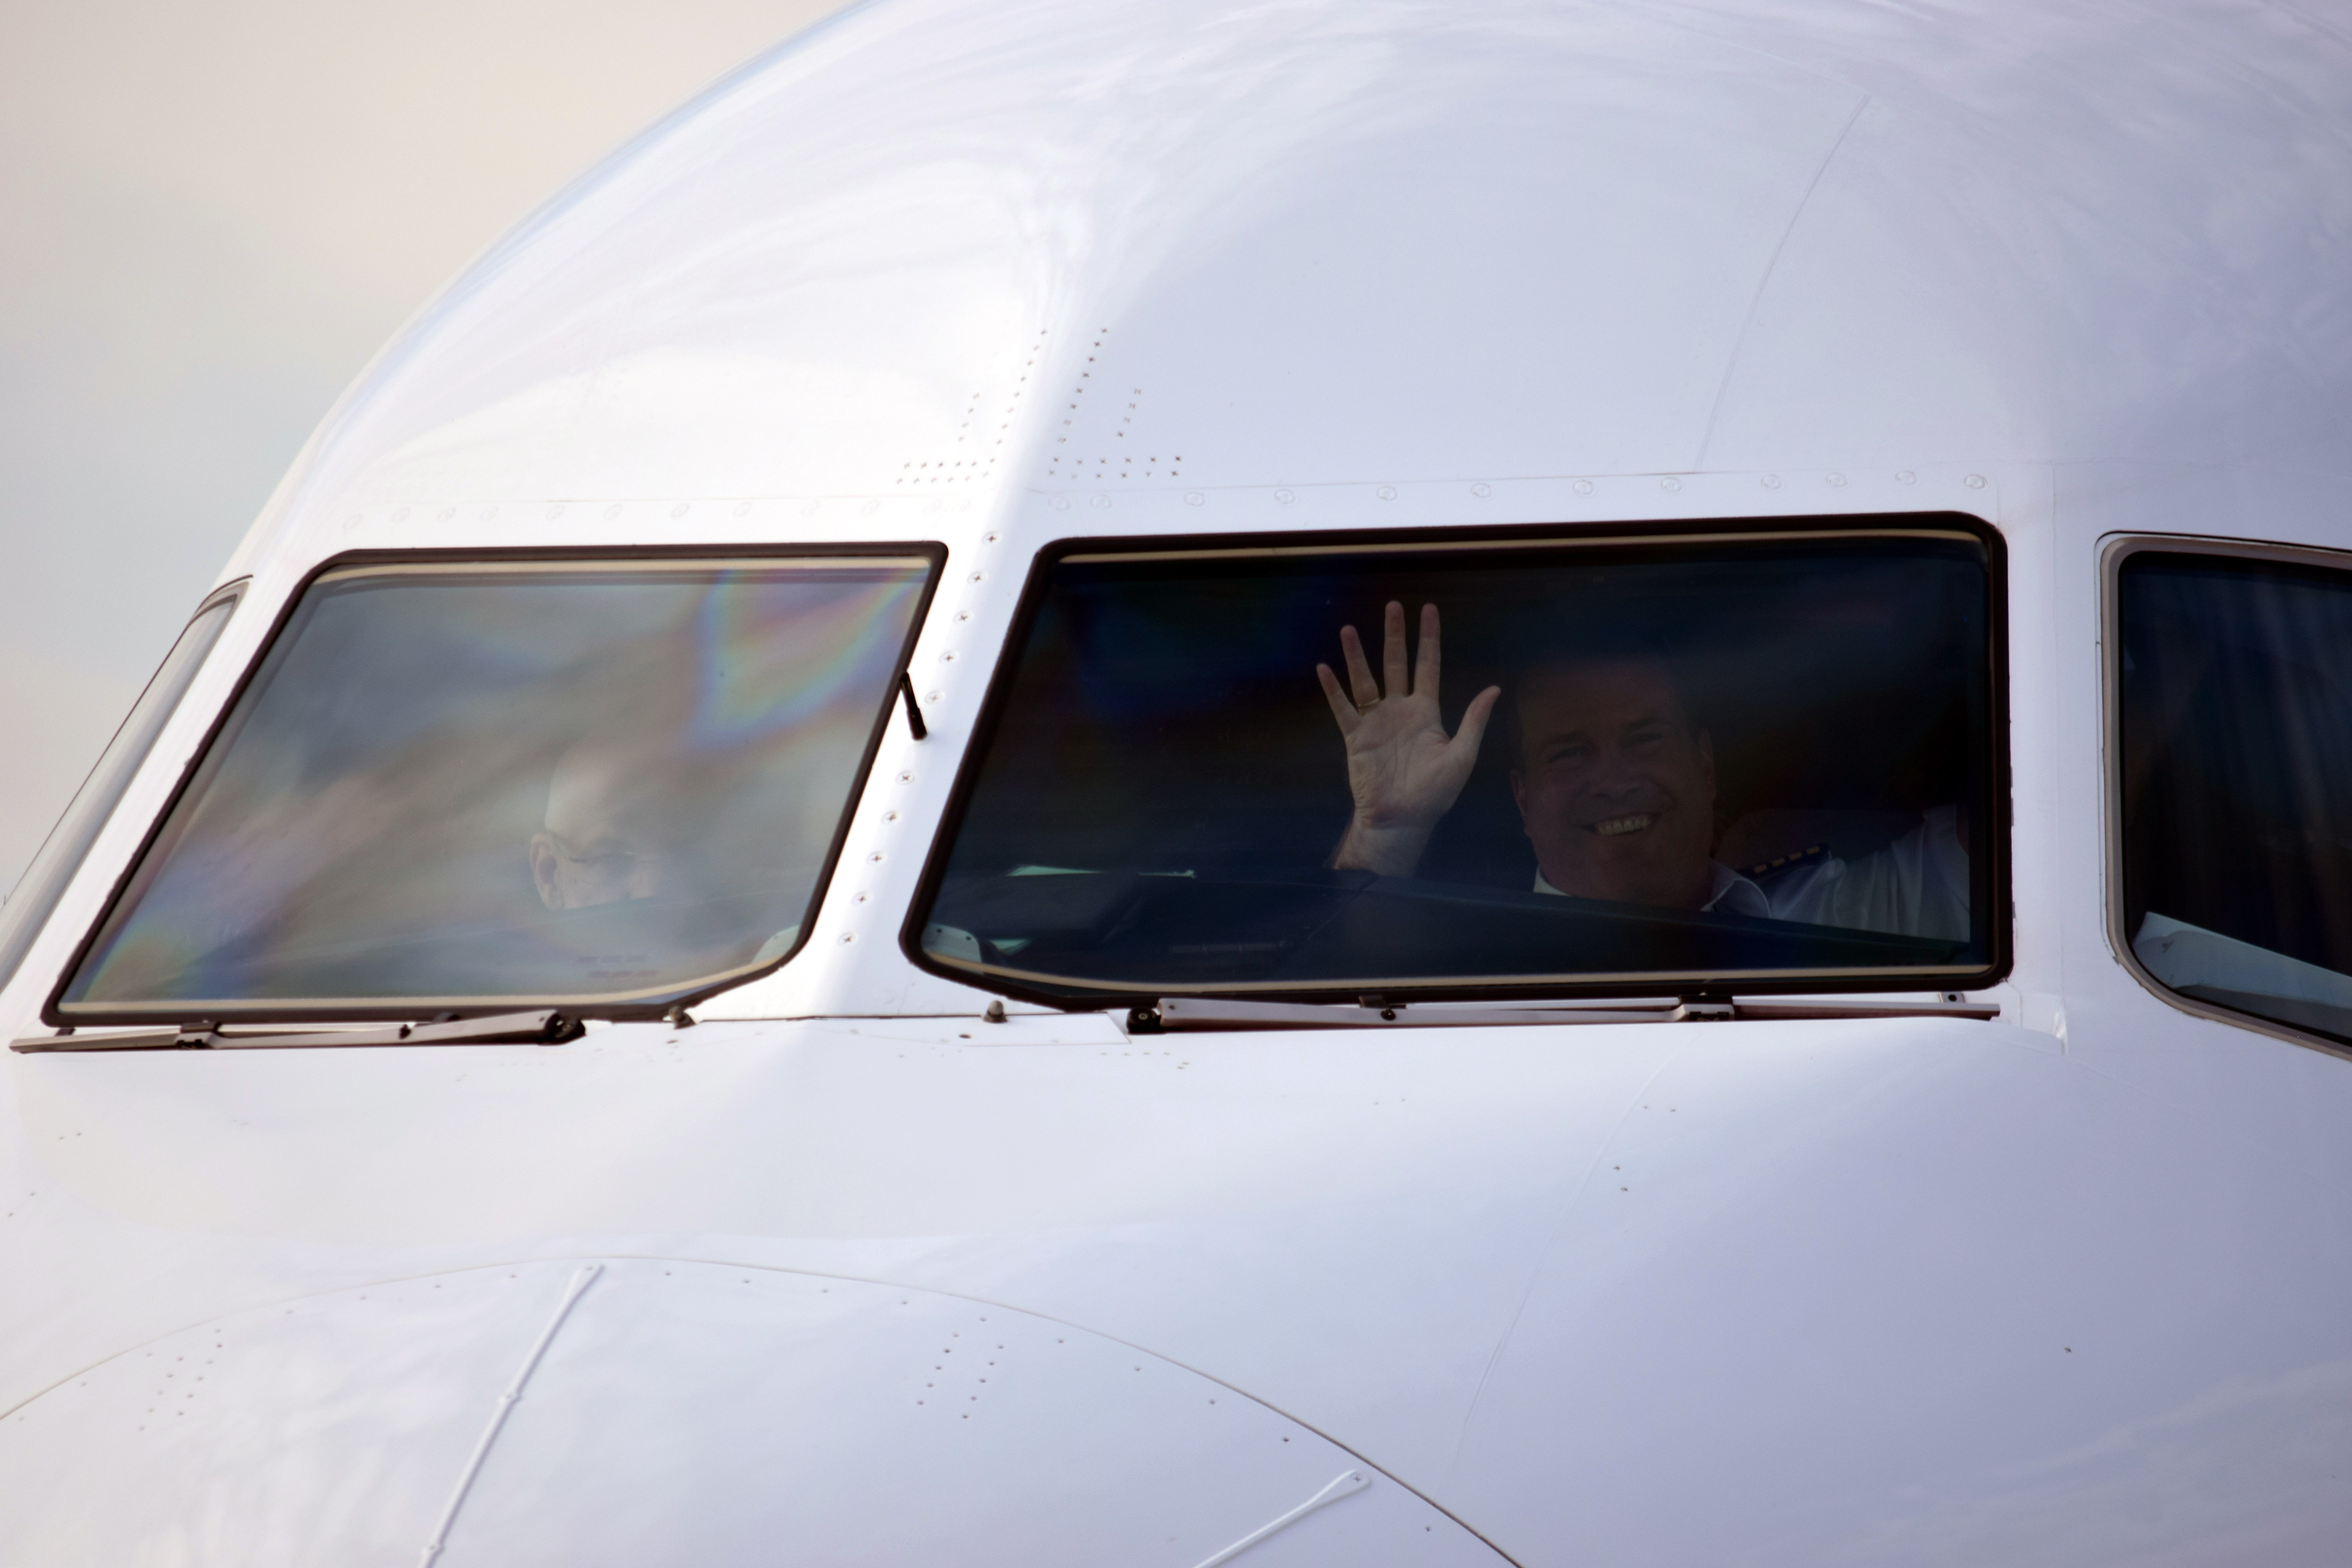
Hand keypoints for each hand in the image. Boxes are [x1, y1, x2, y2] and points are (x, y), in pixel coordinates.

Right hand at [1317, 602, 1500, 876]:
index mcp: (1427, 712)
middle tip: (1393, 606)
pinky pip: (1343, 708)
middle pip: (1397, 664)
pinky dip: (1333, 689)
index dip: (1429, 638)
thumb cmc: (1434, 793)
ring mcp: (1376, 722)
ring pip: (1366, 680)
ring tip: (1349, 629)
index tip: (1429, 610)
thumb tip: (1495, 688)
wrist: (1402, 820)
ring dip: (1358, 655)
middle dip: (1395, 635)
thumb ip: (1474, 721)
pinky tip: (1324, 668)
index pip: (1428, 665)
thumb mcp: (1462, 757)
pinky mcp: (1355, 737)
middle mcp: (1400, 710)